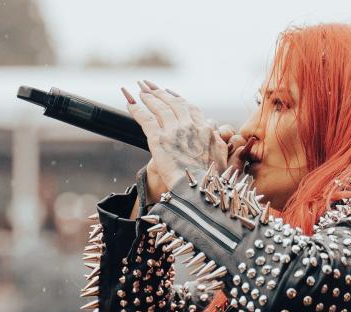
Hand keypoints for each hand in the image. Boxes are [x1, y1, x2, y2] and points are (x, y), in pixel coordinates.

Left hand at [121, 80, 230, 200]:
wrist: (198, 188)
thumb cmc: (210, 178)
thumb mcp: (220, 154)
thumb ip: (216, 137)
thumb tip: (212, 125)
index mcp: (204, 128)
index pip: (189, 108)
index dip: (177, 99)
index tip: (169, 93)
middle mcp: (189, 125)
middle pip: (173, 103)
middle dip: (160, 92)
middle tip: (149, 85)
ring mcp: (173, 131)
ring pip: (159, 108)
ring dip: (148, 97)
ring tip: (140, 90)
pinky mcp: (158, 140)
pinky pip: (145, 120)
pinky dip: (137, 110)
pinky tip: (130, 104)